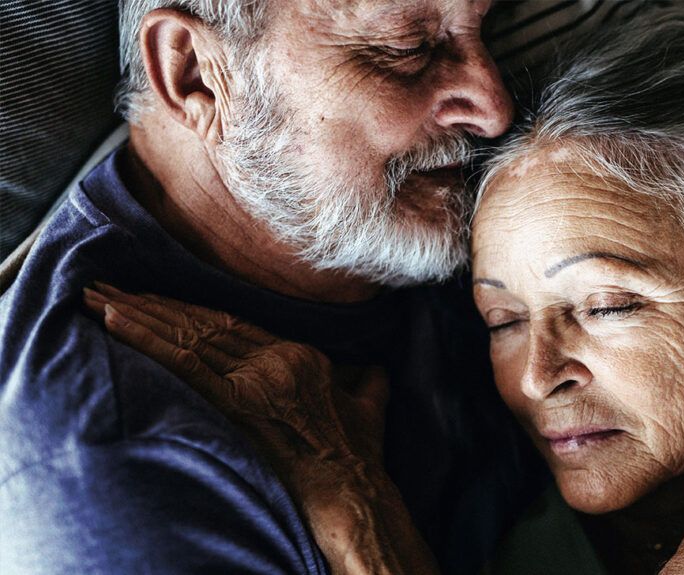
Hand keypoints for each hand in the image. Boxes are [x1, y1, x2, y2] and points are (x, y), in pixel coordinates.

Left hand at [83, 282, 386, 473]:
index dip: (185, 308)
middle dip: (149, 303)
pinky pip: (183, 363)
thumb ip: (365, 381)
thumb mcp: (368, 405)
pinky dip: (147, 338)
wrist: (352, 490)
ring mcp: (255, 378)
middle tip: (104, 284)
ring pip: (185, 336)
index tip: (152, 296)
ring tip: (97, 296)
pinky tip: (115, 320)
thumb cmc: (358, 454)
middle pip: (200, 323)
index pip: (231, 324)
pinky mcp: (237, 403)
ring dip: (136, 314)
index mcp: (299, 355)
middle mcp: (275, 358)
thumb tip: (373, 369)